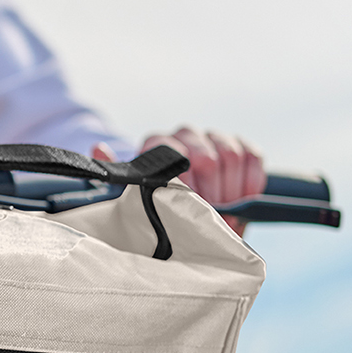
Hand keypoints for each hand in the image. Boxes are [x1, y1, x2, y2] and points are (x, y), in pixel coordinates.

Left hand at [93, 130, 263, 236]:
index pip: (174, 153)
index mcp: (156, 144)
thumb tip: (99, 149)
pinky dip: (251, 182)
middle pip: (208, 158)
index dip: (187, 187)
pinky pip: (252, 156)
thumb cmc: (155, 206)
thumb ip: (119, 179)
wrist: (181, 210)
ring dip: (232, 190)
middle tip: (208, 217)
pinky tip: (243, 200)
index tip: (189, 209)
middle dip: (212, 195)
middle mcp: (185, 135)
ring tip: (224, 213)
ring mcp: (214, 138)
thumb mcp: (132, 199)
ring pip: (232, 155)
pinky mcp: (241, 146)